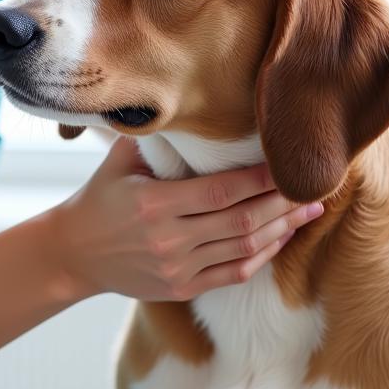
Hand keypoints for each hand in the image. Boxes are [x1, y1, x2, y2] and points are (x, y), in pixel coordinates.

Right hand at [47, 135, 323, 302]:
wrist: (73, 253)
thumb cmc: (99, 198)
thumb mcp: (118, 161)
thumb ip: (155, 138)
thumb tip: (186, 100)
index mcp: (153, 203)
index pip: (221, 191)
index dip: (261, 180)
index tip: (289, 166)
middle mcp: (168, 239)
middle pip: (242, 222)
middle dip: (283, 204)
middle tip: (315, 187)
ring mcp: (176, 268)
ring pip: (244, 249)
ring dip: (282, 229)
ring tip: (309, 211)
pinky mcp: (181, 288)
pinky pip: (233, 273)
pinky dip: (262, 256)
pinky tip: (281, 237)